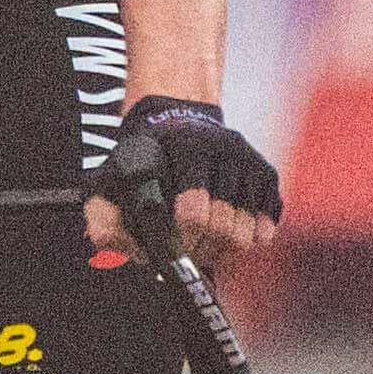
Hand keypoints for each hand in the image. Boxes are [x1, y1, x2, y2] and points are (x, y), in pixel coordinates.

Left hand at [88, 95, 281, 264]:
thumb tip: (120, 250)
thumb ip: (103, 217)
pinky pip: (268, 224)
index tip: (171, 247)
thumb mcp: (111, 179)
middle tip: (187, 253)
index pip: (194, 213)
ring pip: (248, 232)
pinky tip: (227, 239)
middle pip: (224, 227)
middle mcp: (225, 149)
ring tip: (203, 247)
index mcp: (187, 147)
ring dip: (224, 251)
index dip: (182, 241)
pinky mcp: (267, 173)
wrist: (179, 120)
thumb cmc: (143, 160)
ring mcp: (249, 161)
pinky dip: (250, 240)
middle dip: (202, 250)